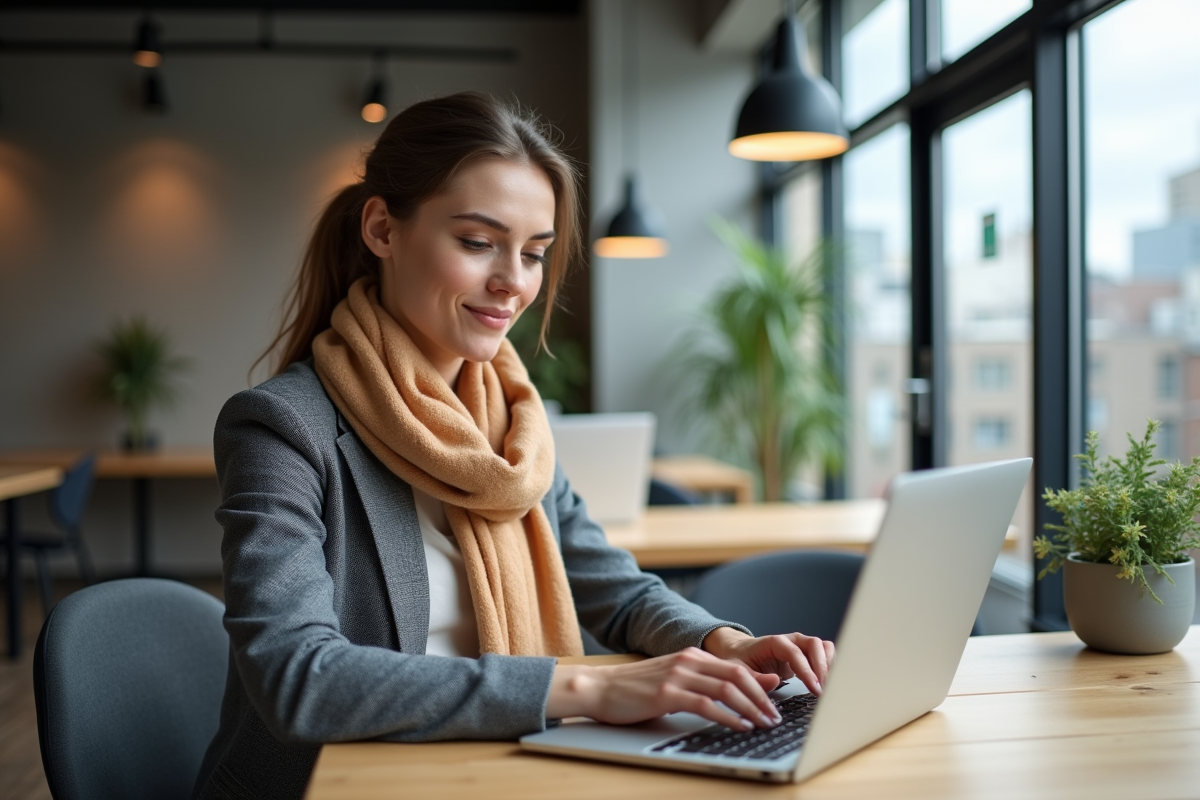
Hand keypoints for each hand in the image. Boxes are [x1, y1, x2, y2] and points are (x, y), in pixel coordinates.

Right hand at [547, 648, 783, 730]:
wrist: (599, 688)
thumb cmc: (635, 689)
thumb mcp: (675, 680)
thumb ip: (704, 682)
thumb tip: (733, 691)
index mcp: (692, 656)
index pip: (736, 667)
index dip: (760, 686)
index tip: (775, 704)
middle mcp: (688, 661)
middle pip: (738, 675)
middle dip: (762, 698)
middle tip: (775, 717)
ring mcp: (678, 675)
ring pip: (727, 689)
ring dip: (751, 708)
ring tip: (764, 724)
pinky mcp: (668, 693)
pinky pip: (707, 704)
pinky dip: (728, 716)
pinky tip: (739, 726)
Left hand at [701, 627, 834, 695]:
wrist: (739, 652)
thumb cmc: (739, 660)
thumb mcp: (739, 671)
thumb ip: (754, 678)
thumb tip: (774, 681)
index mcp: (773, 642)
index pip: (796, 652)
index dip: (807, 670)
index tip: (815, 688)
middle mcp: (790, 641)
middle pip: (815, 645)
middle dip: (822, 667)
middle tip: (824, 689)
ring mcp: (799, 646)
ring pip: (823, 647)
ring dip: (829, 665)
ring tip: (829, 686)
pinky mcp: (805, 655)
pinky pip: (824, 654)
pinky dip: (830, 665)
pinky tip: (829, 681)